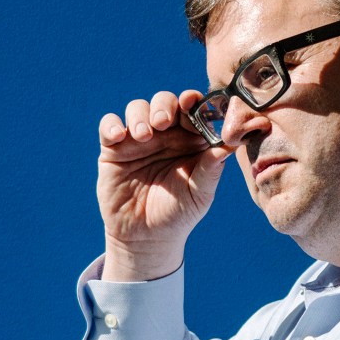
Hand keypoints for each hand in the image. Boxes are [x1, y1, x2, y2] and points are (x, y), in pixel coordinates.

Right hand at [96, 90, 232, 280]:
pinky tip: (119, 137)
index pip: (192, 110)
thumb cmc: (179, 214)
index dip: (193, 102)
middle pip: (164, 101)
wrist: (146, 237)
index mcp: (191, 140)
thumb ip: (212, 168)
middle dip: (165, 105)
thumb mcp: (199, 193)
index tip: (192, 102)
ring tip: (145, 136)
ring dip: (140, 115)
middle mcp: (165, 135)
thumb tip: (231, 143)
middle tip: (164, 121)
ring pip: (137, 108)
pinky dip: (112, 125)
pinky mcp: (114, 149)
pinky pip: (109, 125)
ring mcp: (138, 140)